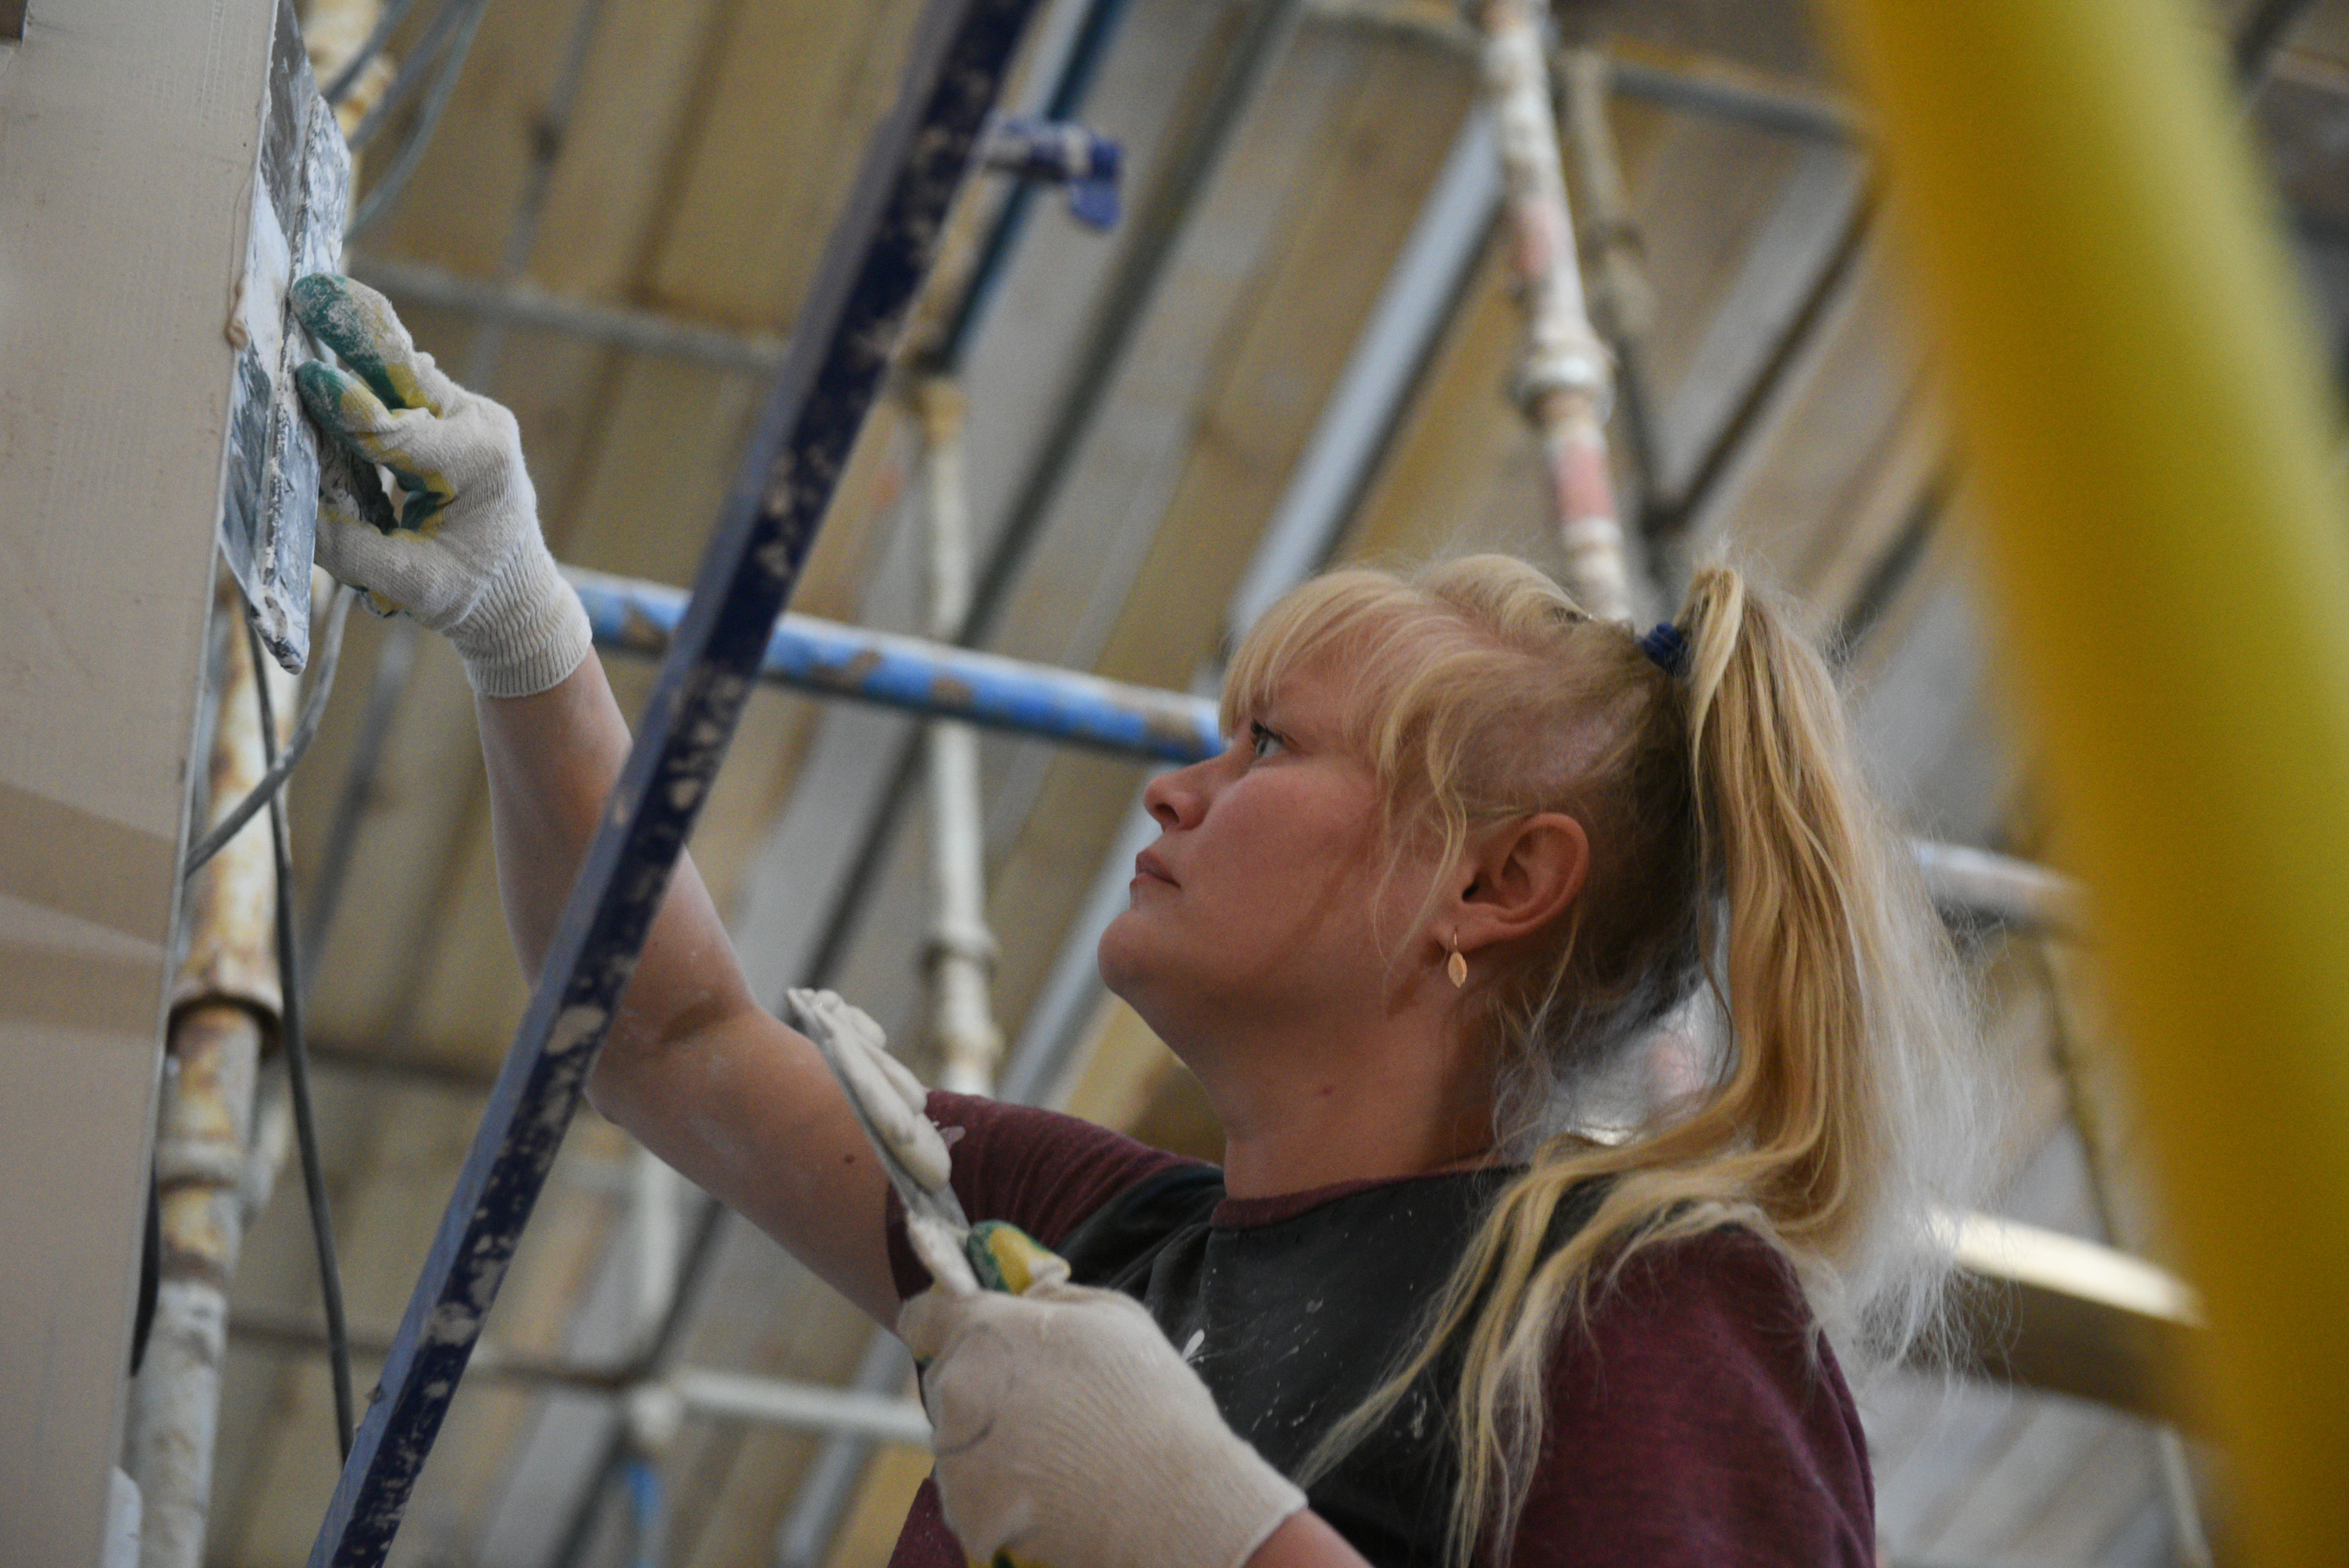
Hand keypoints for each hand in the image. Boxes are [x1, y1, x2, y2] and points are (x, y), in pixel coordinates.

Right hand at [290, 274, 589, 697]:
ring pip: (404, 373)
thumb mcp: (414, 585)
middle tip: (311, 290)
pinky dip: (365, 365)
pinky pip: (403, 385)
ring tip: (314, 297)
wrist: (518, 596)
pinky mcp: (453, 416)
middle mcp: (482, 428)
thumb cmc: (472, 596)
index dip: (351, 408)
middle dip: (358, 335)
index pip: (403, 433)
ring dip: (358, 341)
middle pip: (407, 377)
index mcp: (482, 465)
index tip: (307, 376)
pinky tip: (330, 331)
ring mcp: (471, 416)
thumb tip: (293, 512)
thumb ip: (354, 551)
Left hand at [901, 1278, 1305, 1567]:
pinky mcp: (965, 1515)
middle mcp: (958, 1391)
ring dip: (991, 1443)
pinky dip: (1000, 1495)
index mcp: (987, 1332)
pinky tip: (1051, 1491)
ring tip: (1058, 1453)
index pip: (922, 1316)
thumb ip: (1052, 1296)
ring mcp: (956, 1459)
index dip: (941, 1323)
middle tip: (1047, 1408)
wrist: (1172, 1503)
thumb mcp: (1114, 1317)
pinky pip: (971, 1494)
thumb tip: (1023, 1294)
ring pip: (958, 1440)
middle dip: (985, 1388)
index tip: (962, 1335)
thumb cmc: (1151, 1401)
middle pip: (949, 1381)